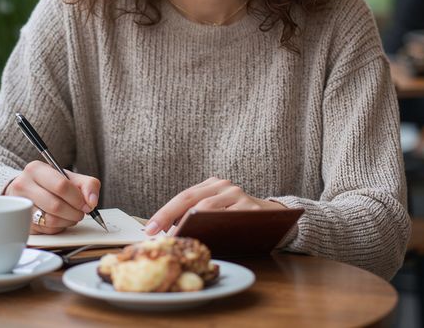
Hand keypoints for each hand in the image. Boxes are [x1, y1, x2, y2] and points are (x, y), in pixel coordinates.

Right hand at [4, 161, 99, 233]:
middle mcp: (23, 185)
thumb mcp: (71, 178)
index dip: (77, 198)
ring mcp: (20, 204)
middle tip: (80, 212)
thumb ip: (88, 185)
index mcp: (36, 169)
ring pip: (50, 220)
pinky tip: (60, 220)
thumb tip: (91, 202)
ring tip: (72, 216)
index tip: (86, 204)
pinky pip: (45, 229)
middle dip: (74, 212)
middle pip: (55, 205)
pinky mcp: (22, 221)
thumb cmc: (52, 184)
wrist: (29, 191)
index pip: (61, 185)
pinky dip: (59, 227)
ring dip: (67, 221)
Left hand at [145, 177, 284, 235]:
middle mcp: (224, 186)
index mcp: (211, 185)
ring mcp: (238, 195)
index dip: (164, 212)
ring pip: (207, 208)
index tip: (149, 229)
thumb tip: (167, 236)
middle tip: (155, 234)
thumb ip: (197, 218)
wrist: (274, 218)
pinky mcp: (250, 207)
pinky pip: (227, 218)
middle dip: (169, 216)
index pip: (183, 196)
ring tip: (175, 237)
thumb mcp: (216, 214)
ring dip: (189, 224)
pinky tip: (202, 237)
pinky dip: (212, 227)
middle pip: (190, 199)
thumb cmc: (237, 220)